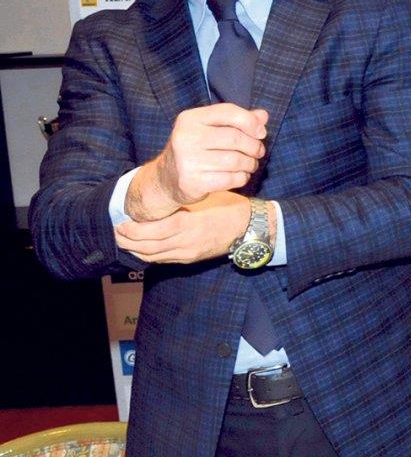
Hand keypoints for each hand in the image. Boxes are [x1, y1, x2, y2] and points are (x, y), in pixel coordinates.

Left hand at [115, 192, 253, 263]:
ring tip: (124, 241)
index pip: (153, 232)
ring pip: (154, 257)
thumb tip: (159, 196)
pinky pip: (165, 260)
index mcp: (188, 225)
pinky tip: (142, 249)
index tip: (122, 222)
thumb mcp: (204, 198)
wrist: (249, 227)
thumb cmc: (228, 206)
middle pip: (149, 248)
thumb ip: (182, 200)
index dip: (134, 230)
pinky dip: (150, 255)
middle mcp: (186, 243)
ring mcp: (188, 254)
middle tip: (116, 232)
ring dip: (136, 250)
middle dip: (129, 241)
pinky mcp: (191, 259)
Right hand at [125, 104, 267, 220]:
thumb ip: (235, 121)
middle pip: (234, 138)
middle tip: (258, 151)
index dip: (250, 121)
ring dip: (249, 163)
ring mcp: (188, 161)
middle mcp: (186, 137)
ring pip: (234, 160)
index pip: (227, 112)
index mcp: (190, 118)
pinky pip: (229, 179)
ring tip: (250, 164)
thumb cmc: (194, 150)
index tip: (261, 132)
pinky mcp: (193, 182)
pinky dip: (241, 177)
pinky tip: (240, 175)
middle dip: (253, 146)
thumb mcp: (210, 129)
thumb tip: (263, 116)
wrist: (166, 179)